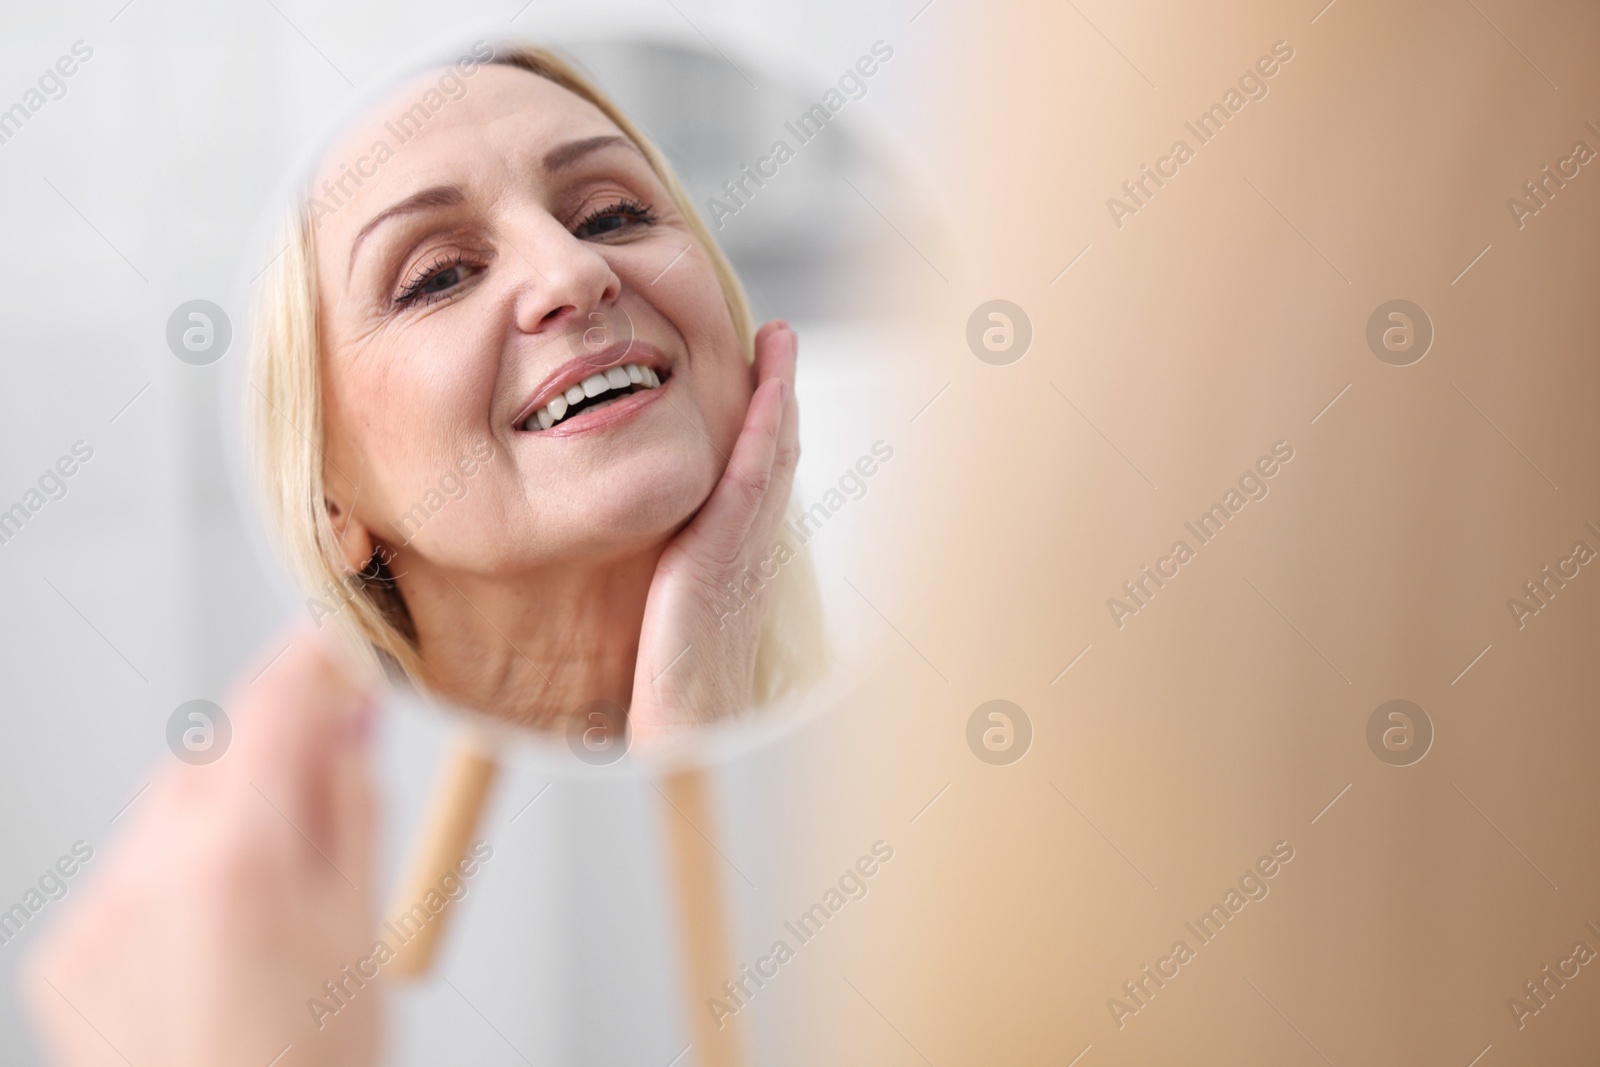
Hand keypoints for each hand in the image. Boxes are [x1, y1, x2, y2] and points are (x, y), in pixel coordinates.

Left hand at [23, 627, 380, 1066]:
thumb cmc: (314, 1064)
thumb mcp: (361, 926)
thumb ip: (346, 806)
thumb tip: (346, 725)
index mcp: (235, 862)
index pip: (273, 712)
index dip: (310, 662)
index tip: (338, 639)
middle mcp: (147, 873)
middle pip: (212, 752)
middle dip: (270, 739)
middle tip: (335, 750)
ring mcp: (95, 914)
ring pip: (170, 808)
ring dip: (226, 805)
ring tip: (283, 870)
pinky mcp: (66, 953)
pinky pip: (133, 869)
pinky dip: (182, 865)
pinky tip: (225, 922)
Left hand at [628, 319, 799, 746]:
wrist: (690, 736)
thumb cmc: (673, 698)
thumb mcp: (673, 626)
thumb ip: (670, 587)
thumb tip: (650, 575)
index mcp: (740, 566)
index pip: (755, 484)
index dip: (764, 429)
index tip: (763, 384)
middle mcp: (754, 551)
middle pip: (774, 457)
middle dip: (778, 395)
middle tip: (779, 341)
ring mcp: (747, 549)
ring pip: (771, 456)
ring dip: (778, 393)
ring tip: (779, 342)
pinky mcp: (725, 552)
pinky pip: (750, 478)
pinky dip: (764, 428)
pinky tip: (766, 389)